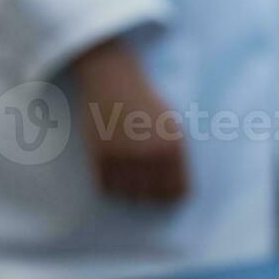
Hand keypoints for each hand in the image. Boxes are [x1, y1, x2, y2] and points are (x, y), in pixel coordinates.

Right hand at [71, 38, 188, 202]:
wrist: (113, 81)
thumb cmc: (146, 103)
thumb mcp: (172, 126)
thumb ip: (176, 156)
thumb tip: (177, 189)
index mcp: (174, 146)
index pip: (178, 190)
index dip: (173, 193)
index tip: (167, 189)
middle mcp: (150, 155)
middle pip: (153, 196)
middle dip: (151, 192)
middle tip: (145, 182)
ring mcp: (124, 157)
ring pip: (129, 194)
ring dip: (130, 189)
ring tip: (129, 174)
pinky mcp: (100, 157)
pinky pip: (106, 186)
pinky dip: (110, 183)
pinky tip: (114, 170)